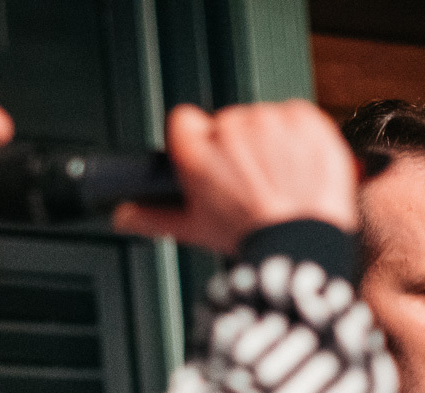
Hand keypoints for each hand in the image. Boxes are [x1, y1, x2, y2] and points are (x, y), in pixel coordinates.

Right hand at [113, 100, 358, 252]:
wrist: (301, 243)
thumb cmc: (250, 237)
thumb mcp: (193, 230)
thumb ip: (151, 217)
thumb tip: (122, 216)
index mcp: (195, 149)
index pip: (184, 122)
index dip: (200, 145)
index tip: (213, 164)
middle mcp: (228, 128)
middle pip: (227, 124)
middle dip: (238, 150)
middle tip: (252, 185)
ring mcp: (267, 121)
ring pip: (262, 121)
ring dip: (270, 145)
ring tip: (279, 181)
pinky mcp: (302, 119)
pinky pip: (296, 116)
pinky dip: (300, 138)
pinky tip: (299, 167)